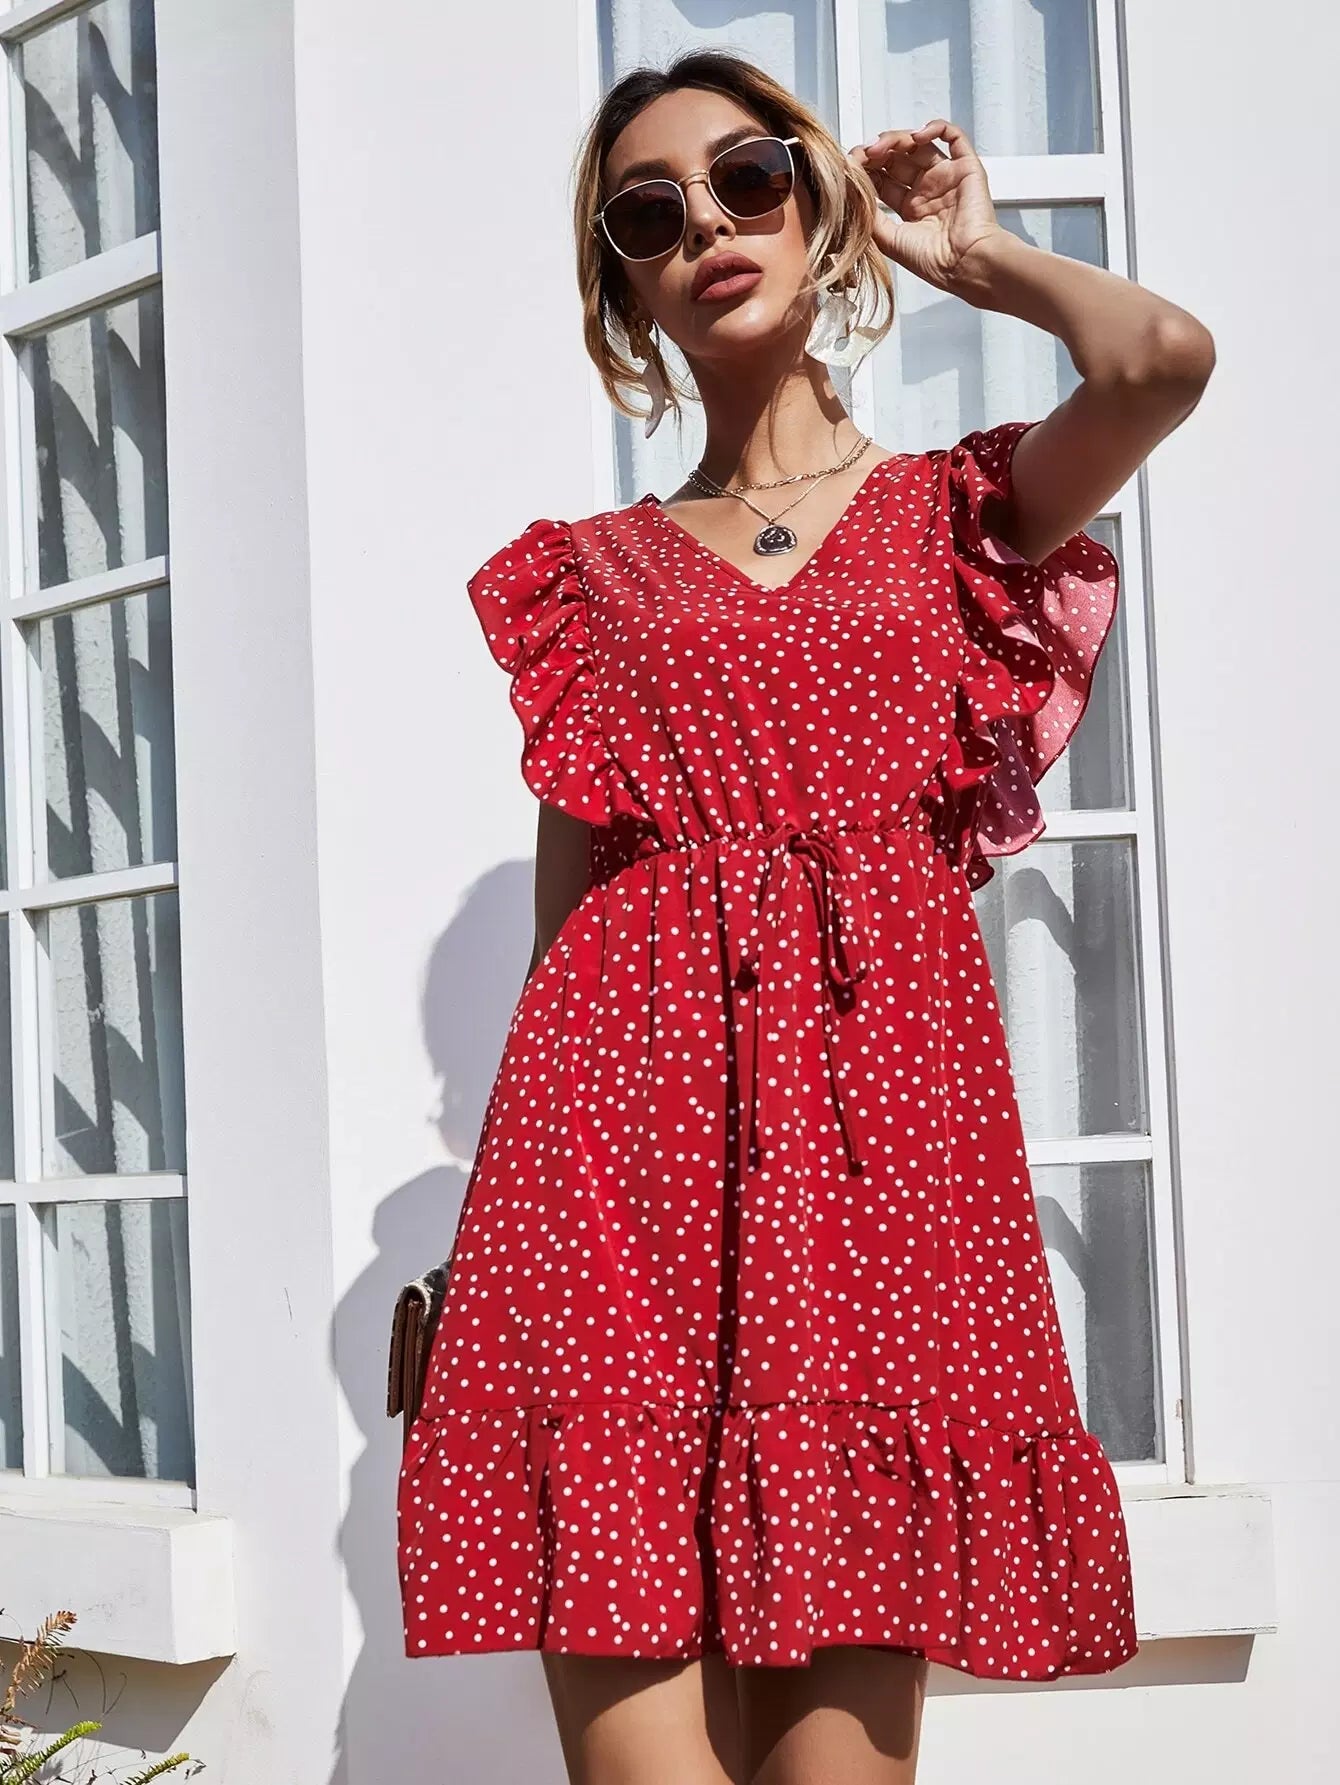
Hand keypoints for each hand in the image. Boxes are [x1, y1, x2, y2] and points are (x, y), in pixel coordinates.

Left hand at [849, 120, 1003, 295]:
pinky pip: (954, 136)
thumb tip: (850, 193)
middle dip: (879, 152)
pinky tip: (917, 137)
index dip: (867, 168)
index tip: (851, 165)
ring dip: (898, 139)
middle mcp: (927, 191)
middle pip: (898, 159)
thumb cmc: (933, 261)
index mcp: (910, 209)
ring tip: (883, 145)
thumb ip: (869, 216)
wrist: (963, 263)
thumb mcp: (888, 240)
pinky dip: (935, 128)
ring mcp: (946, 177)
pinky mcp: (966, 168)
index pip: (884, 179)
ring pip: (919, 144)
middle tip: (865, 152)